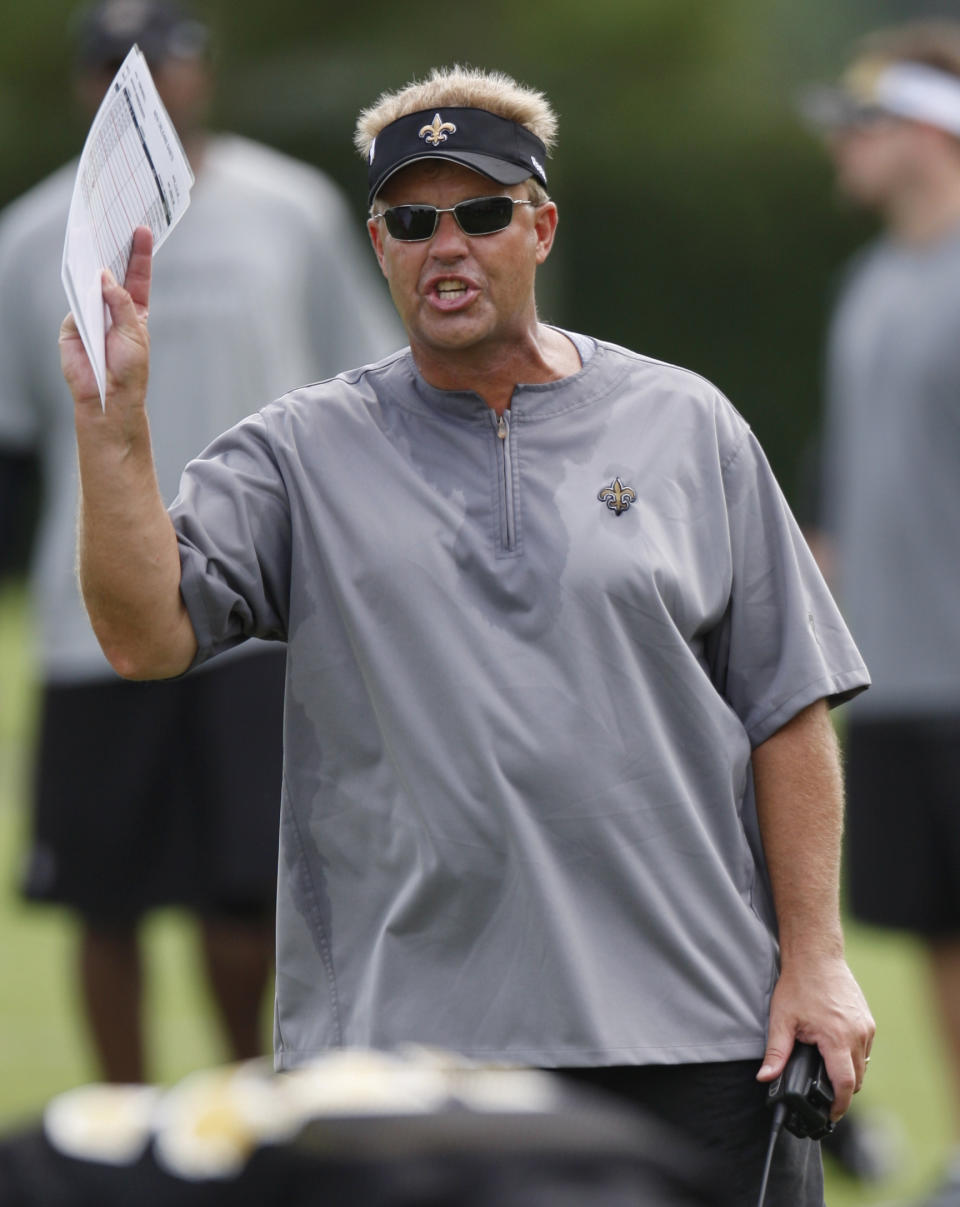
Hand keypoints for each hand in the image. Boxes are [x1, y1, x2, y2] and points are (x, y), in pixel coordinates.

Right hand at [60, 225, 153, 416]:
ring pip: (90, 284)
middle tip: (116, 224)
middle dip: (114, 250)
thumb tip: (105, 275)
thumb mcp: (134, 332)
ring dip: (94, 266)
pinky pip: (75, 302)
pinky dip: (80, 294)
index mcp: (134, 310)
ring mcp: (91, 314)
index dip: (140, 254)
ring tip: (100, 242)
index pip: (137, 276)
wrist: (108, 396)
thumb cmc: (129, 369)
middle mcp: (112, 308)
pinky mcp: (73, 323)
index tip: (143, 230)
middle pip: (112, 273)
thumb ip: (121, 302)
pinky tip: (86, 283)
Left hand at [756, 954, 874, 1119]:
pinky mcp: (868, 1020)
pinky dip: (853, 1056)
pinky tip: (836, 1053)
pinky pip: (865, 1049)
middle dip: (843, 1092)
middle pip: (857, 1079)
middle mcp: (857, 1035)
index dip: (838, 1104)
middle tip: (825, 1096)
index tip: (830, 1115)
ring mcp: (866, 1027)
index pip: (845, 1084)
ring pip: (863, 1064)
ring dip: (849, 1074)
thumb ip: (776, 1053)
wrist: (816, 956)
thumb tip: (764, 1078)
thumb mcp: (782, 1020)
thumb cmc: (798, 985)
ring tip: (828, 1075)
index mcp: (837, 1038)